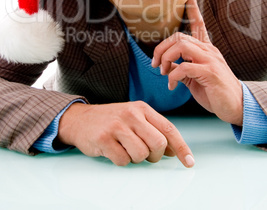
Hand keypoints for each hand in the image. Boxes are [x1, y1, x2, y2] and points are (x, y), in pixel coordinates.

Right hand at [58, 101, 194, 166]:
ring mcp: (117, 126)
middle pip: (158, 144)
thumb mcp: (134, 118)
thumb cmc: (111, 120)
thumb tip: (173, 151)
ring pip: (141, 155)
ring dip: (136, 159)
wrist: (80, 119)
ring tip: (126, 149)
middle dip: (155, 156)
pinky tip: (114, 150)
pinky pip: (123, 161)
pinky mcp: (104, 138)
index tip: (189, 162)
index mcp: (142, 108)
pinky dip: (121, 161)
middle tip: (145, 154)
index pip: (169, 129)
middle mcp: (131, 114)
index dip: (181, 147)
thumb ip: (154, 130)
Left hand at [152, 0, 242, 125]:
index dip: (193, 7)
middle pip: (179, 36)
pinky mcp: (210, 73)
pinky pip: (184, 67)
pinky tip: (171, 85)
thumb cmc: (214, 90)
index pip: (198, 23)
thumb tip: (166, 66)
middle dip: (161, 48)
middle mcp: (208, 50)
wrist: (235, 106)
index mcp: (206, 49)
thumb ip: (182, 67)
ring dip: (166, 58)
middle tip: (155, 64)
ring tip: (163, 72)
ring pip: (181, 46)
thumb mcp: (195, 77)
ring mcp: (210, 60)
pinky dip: (172, 76)